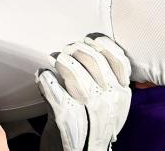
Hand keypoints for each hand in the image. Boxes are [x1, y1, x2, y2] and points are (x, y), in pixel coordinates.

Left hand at [36, 34, 131, 150]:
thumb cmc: (94, 125)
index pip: (117, 59)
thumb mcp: (112, 104)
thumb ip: (110, 80)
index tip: (89, 39)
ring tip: (55, 59)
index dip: (101, 44)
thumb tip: (95, 48)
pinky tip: (43, 76)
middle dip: (76, 49)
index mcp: (122, 94)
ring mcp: (88, 108)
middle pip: (92, 60)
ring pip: (73, 71)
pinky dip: (45, 78)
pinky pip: (53, 88)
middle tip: (67, 50)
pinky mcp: (66, 116)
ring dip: (61, 61)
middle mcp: (109, 99)